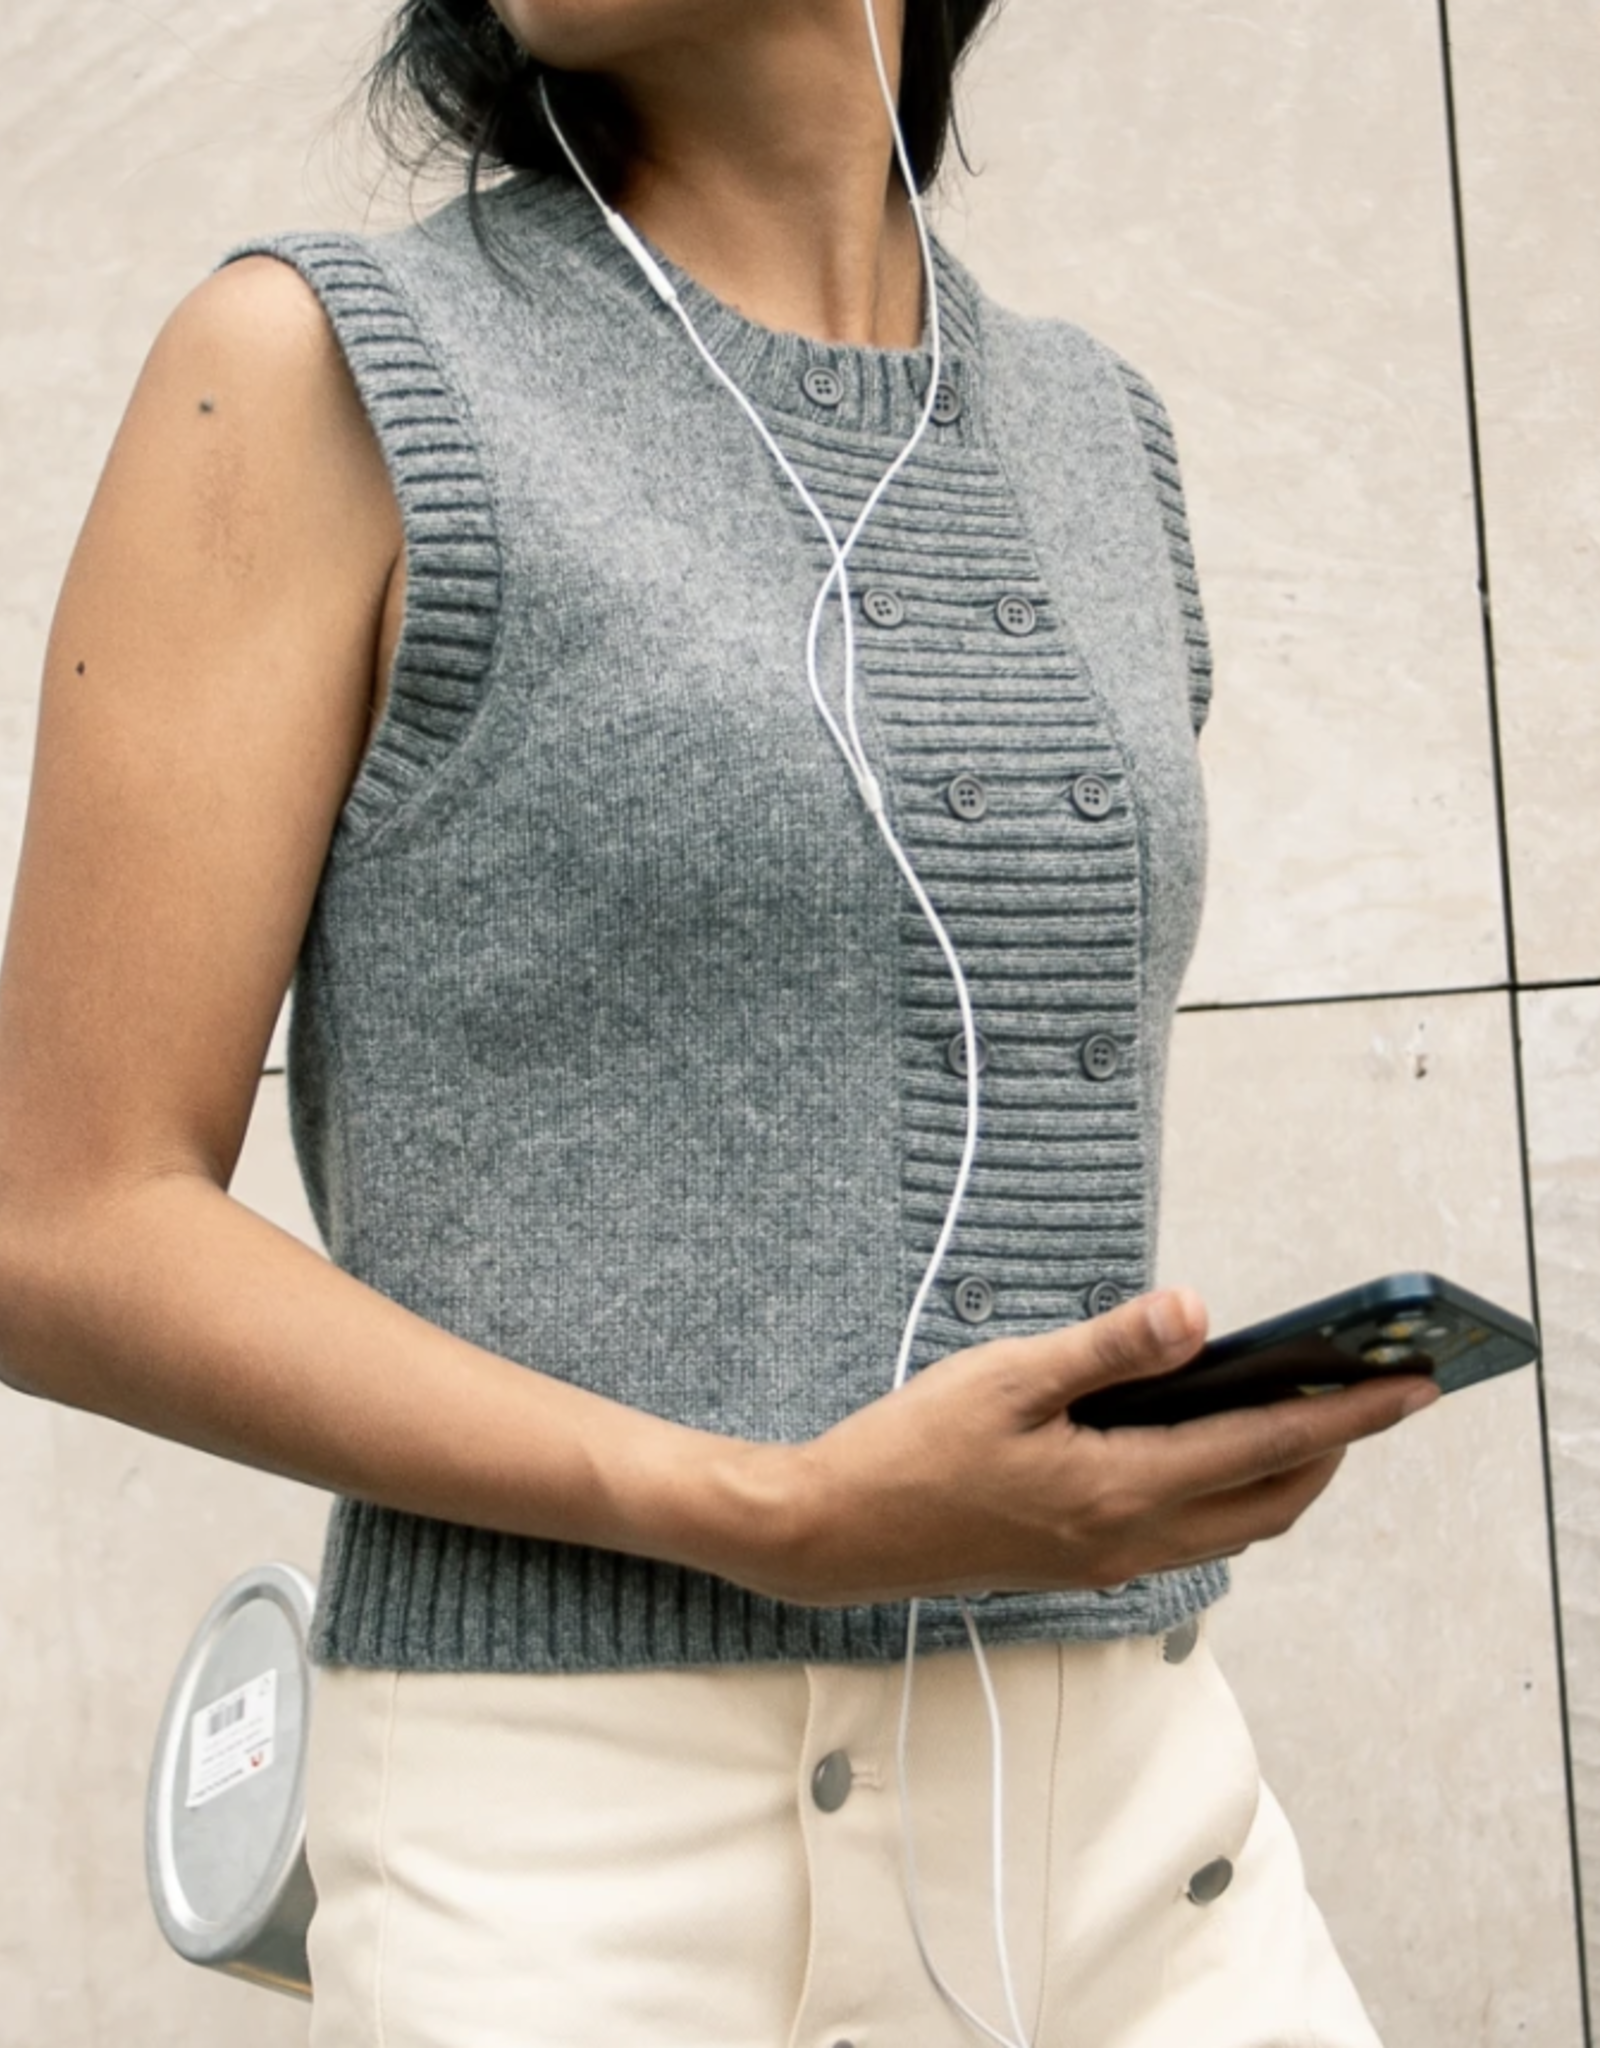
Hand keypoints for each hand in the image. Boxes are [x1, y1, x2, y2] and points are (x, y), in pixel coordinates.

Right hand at [740, 1289, 1437, 1606]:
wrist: (834, 1533)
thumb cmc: (909, 1450)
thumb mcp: (1008, 1378)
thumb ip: (1111, 1348)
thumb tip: (1200, 1313)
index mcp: (1120, 1489)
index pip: (1267, 1448)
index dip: (1348, 1416)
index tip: (1409, 1386)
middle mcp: (1129, 1539)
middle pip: (1271, 1503)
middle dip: (1331, 1450)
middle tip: (1364, 1392)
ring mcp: (1105, 1561)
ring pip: (1234, 1525)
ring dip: (1280, 1474)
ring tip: (1297, 1409)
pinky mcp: (1080, 1564)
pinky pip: (1187, 1531)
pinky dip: (1225, 1489)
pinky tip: (1199, 1442)